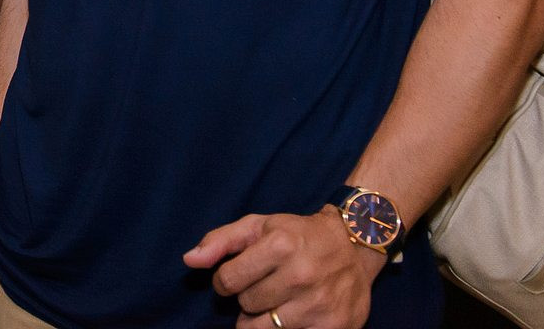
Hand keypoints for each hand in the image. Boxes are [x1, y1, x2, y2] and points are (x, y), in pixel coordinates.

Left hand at [183, 207, 385, 328]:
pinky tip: (293, 315)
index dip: (225, 281)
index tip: (235, 278)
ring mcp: (319, 304)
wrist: (354, 247)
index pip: (227, 280)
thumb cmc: (297, 235)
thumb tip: (189, 261)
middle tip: (264, 286)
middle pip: (246, 306)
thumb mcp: (257, 226)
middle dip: (247, 299)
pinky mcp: (334, 327)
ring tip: (275, 302)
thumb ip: (220, 241)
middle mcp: (301, 275)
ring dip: (263, 319)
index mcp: (280, 245)